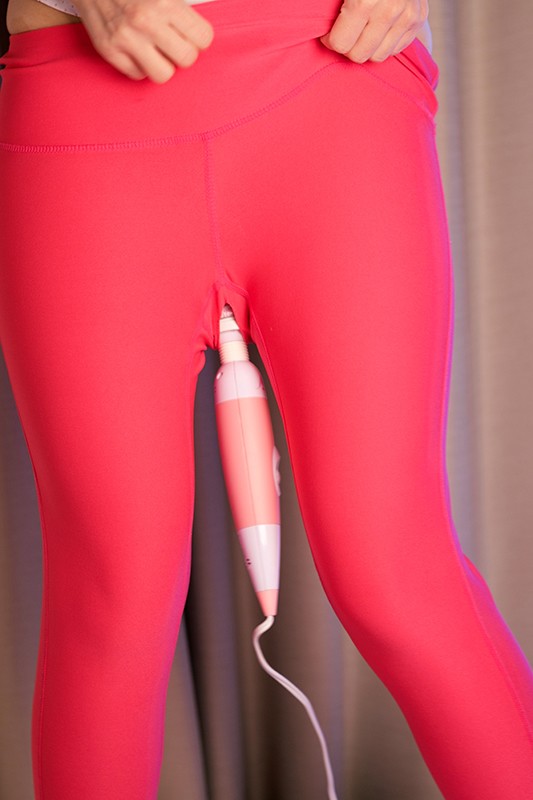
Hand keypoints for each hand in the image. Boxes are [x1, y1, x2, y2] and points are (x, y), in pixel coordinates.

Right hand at [73, 0, 214, 82]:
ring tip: (155, 51)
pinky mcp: (108, 50)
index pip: (203, 39)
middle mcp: (145, 20)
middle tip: (172, 44)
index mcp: (164, 2)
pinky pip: (137, 76)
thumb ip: (179, 12)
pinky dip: (139, 66)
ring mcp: (125, 38)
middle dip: (182, 53)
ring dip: (162, 65)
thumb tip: (196, 38)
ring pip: (163, 75)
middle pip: (186, 59)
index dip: (198, 39)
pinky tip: (135, 50)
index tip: (189, 36)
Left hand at [319, 0, 427, 62]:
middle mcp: (390, 10)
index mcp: (366, 0)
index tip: (328, 32)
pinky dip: (384, 42)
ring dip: (366, 47)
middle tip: (344, 33)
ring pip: (378, 56)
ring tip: (361, 31)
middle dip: (347, 47)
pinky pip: (396, 48)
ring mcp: (407, 15)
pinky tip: (377, 28)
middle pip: (359, 55)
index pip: (341, 44)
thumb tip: (315, 19)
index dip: (330, 40)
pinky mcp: (419, 19)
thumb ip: (328, 4)